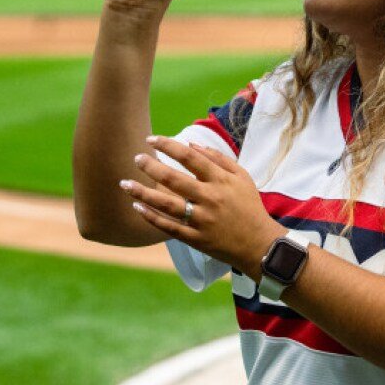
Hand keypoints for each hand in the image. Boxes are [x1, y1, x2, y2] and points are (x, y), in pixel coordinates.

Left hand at [122, 136, 285, 275]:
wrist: (259, 244)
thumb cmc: (250, 207)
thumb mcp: (242, 177)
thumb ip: (218, 159)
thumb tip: (192, 146)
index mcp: (221, 181)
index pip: (190, 158)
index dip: (168, 146)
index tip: (151, 140)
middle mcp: (210, 199)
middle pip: (174, 179)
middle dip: (151, 167)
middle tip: (136, 158)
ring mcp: (202, 221)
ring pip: (166, 205)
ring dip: (143, 193)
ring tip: (125, 184)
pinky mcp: (196, 239)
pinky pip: (169, 227)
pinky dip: (152, 218)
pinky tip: (137, 207)